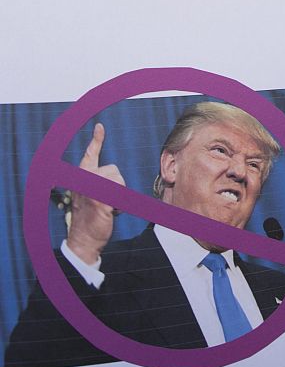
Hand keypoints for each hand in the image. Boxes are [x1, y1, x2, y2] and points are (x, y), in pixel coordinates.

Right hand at [66, 123, 124, 264]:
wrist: (84, 239)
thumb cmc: (91, 218)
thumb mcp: (92, 196)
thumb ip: (100, 183)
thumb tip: (114, 178)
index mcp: (82, 176)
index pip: (90, 154)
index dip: (96, 139)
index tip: (100, 126)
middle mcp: (84, 178)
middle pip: (115, 171)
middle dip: (117, 186)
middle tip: (105, 202)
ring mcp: (91, 187)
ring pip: (119, 181)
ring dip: (119, 195)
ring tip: (106, 207)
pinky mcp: (100, 198)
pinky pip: (120, 193)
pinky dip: (119, 203)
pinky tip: (109, 212)